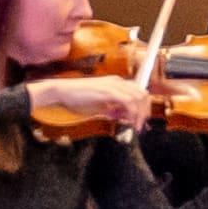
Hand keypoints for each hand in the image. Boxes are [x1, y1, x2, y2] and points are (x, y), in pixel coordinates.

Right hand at [25, 68, 149, 139]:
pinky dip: (132, 112)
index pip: (139, 93)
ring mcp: (114, 85)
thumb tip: (126, 118)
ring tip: (136, 126)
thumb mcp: (99, 107)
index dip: (143, 107)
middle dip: (145, 111)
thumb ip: (114, 111)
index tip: (141, 120)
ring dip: (140, 113)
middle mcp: (118, 82)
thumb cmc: (77, 99)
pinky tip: (129, 121)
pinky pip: (128, 101)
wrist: (62, 92)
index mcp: (117, 83)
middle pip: (142, 94)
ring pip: (138, 97)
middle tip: (141, 125)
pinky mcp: (108, 90)